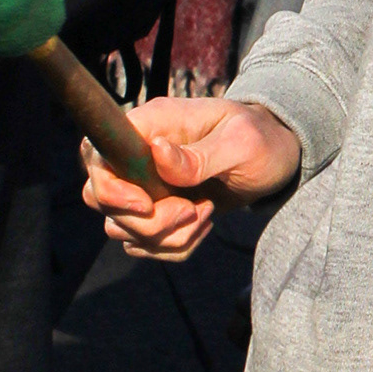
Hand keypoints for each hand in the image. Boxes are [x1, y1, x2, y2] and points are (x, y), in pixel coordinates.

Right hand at [82, 97, 300, 260]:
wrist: (276, 156)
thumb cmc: (261, 138)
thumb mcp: (241, 143)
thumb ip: (200, 155)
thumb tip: (157, 151)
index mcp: (152, 125)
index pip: (96, 154)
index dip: (108, 187)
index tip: (146, 205)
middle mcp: (138, 154)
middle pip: (102, 200)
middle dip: (147, 222)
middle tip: (193, 210)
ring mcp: (144, 184)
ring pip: (122, 227)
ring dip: (164, 237)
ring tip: (205, 215)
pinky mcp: (157, 210)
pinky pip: (144, 243)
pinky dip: (173, 246)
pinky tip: (203, 225)